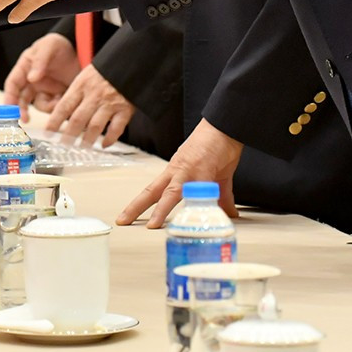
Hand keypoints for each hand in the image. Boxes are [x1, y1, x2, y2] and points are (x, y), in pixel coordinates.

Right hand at [3, 31, 76, 116]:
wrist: (79, 48)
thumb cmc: (59, 44)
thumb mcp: (48, 47)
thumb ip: (40, 61)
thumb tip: (31, 78)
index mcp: (25, 68)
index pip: (12, 84)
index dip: (9, 97)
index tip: (9, 108)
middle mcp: (31, 81)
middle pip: (21, 99)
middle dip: (21, 110)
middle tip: (24, 119)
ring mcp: (44, 89)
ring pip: (38, 105)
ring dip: (46, 107)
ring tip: (57, 101)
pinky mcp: (56, 95)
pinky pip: (53, 106)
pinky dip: (57, 106)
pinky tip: (63, 98)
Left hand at [43, 64, 136, 146]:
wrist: (131, 63)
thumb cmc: (106, 69)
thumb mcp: (86, 75)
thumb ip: (77, 93)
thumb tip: (63, 113)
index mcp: (81, 85)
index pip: (64, 106)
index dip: (54, 121)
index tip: (48, 132)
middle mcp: (94, 95)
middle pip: (77, 120)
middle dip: (69, 135)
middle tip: (63, 145)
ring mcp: (110, 103)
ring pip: (95, 126)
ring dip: (87, 140)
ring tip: (82, 147)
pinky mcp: (126, 109)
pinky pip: (116, 128)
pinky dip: (110, 138)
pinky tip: (105, 144)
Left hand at [117, 118, 242, 227]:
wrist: (224, 126)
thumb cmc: (217, 147)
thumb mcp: (216, 175)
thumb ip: (219, 196)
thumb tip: (229, 213)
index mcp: (175, 173)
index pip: (153, 192)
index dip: (139, 205)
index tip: (127, 218)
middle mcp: (177, 172)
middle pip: (153, 192)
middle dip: (136, 207)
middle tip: (122, 221)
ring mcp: (190, 171)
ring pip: (172, 192)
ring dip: (162, 209)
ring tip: (154, 225)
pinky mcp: (206, 171)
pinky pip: (201, 191)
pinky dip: (201, 204)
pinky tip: (199, 217)